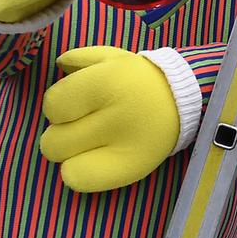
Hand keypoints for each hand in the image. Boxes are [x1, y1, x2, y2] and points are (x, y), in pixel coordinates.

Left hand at [41, 47, 180, 192]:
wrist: (184, 100)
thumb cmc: (140, 78)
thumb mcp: (113, 57)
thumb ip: (79, 58)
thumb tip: (57, 64)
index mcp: (105, 83)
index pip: (52, 105)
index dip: (58, 106)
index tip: (74, 104)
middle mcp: (112, 116)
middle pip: (53, 140)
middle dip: (61, 131)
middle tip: (81, 125)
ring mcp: (121, 148)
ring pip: (63, 162)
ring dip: (70, 152)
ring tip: (89, 142)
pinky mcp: (128, 170)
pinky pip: (79, 180)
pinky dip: (79, 172)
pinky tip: (94, 160)